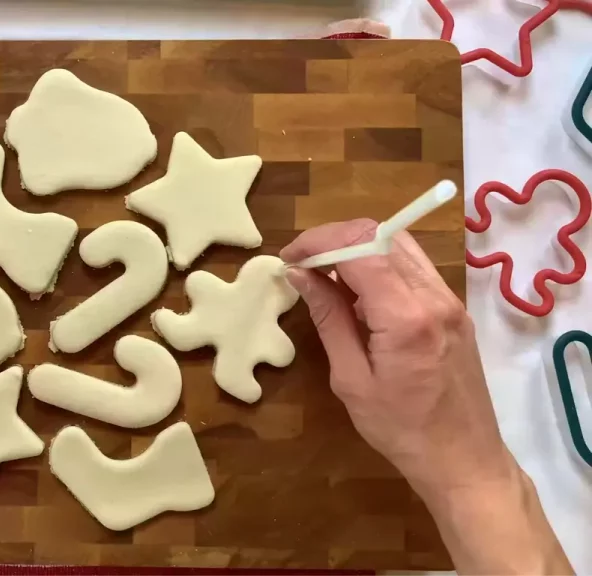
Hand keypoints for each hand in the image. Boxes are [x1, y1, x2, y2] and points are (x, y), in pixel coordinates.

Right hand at [281, 219, 570, 573]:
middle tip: (300, 264)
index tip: (289, 259)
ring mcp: (449, 299)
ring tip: (323, 273)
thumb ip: (329, 319)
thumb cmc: (400, 429)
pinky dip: (378, 263)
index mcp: (406, 318)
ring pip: (398, 243)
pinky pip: (412, 265)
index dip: (318, 242)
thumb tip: (301, 275)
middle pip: (379, 235)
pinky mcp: (453, 307)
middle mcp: (433, 297)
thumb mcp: (351, 379)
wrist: (463, 457)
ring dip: (356, 247)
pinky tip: (356, 291)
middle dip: (333, 239)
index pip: (359, 248)